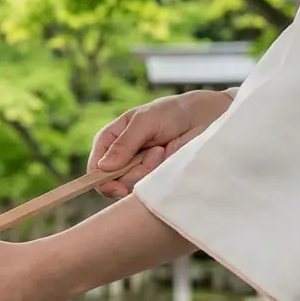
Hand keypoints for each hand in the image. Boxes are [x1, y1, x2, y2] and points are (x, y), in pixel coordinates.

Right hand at [90, 89, 234, 198]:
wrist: (204, 118)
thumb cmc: (170, 113)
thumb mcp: (144, 121)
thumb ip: (124, 143)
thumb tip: (103, 167)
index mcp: (110, 141)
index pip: (95, 168)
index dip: (102, 180)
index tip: (117, 188)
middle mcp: (121, 159)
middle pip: (114, 183)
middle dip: (135, 172)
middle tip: (156, 151)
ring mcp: (138, 170)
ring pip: (134, 187)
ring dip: (151, 171)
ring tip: (165, 150)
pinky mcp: (155, 178)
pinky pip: (151, 188)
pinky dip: (161, 175)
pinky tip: (170, 158)